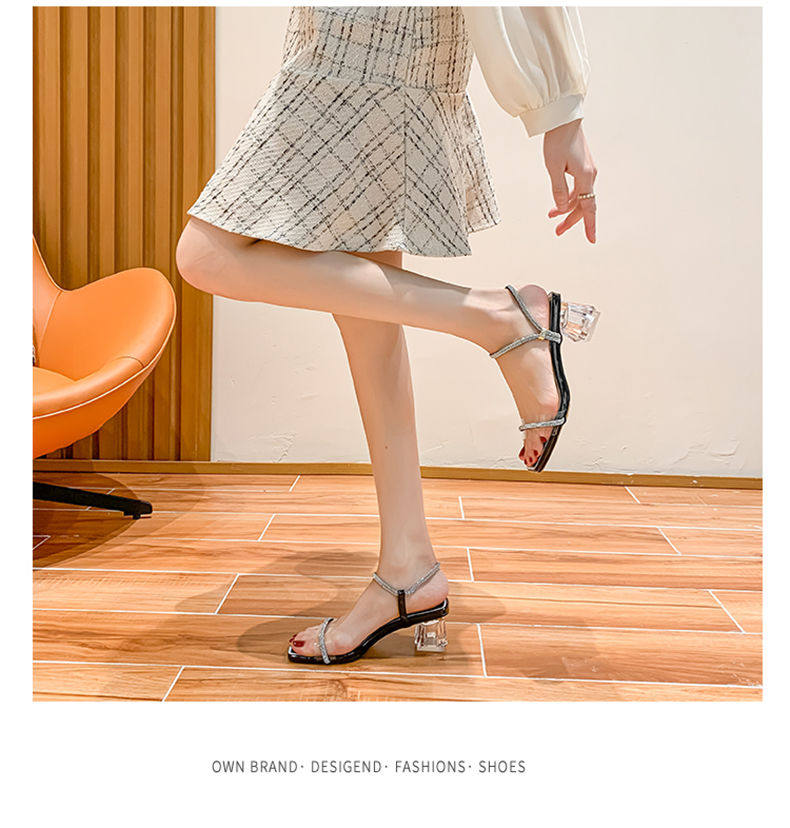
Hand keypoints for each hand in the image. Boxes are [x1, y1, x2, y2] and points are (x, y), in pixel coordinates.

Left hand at [543, 119, 596, 242]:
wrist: (564, 119)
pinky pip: (577, 189)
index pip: (589, 207)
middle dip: (570, 220)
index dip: (589, 226)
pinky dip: (567, 197)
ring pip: (579, 197)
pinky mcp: (582, 167)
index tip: (591, 240)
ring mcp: (587, 171)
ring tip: (551, 216)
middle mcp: (590, 175)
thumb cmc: (557, 141)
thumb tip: (562, 207)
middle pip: (583, 205)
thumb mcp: (553, 167)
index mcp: (585, 177)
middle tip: (557, 232)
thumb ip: (558, 189)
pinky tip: (557, 202)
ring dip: (566, 208)